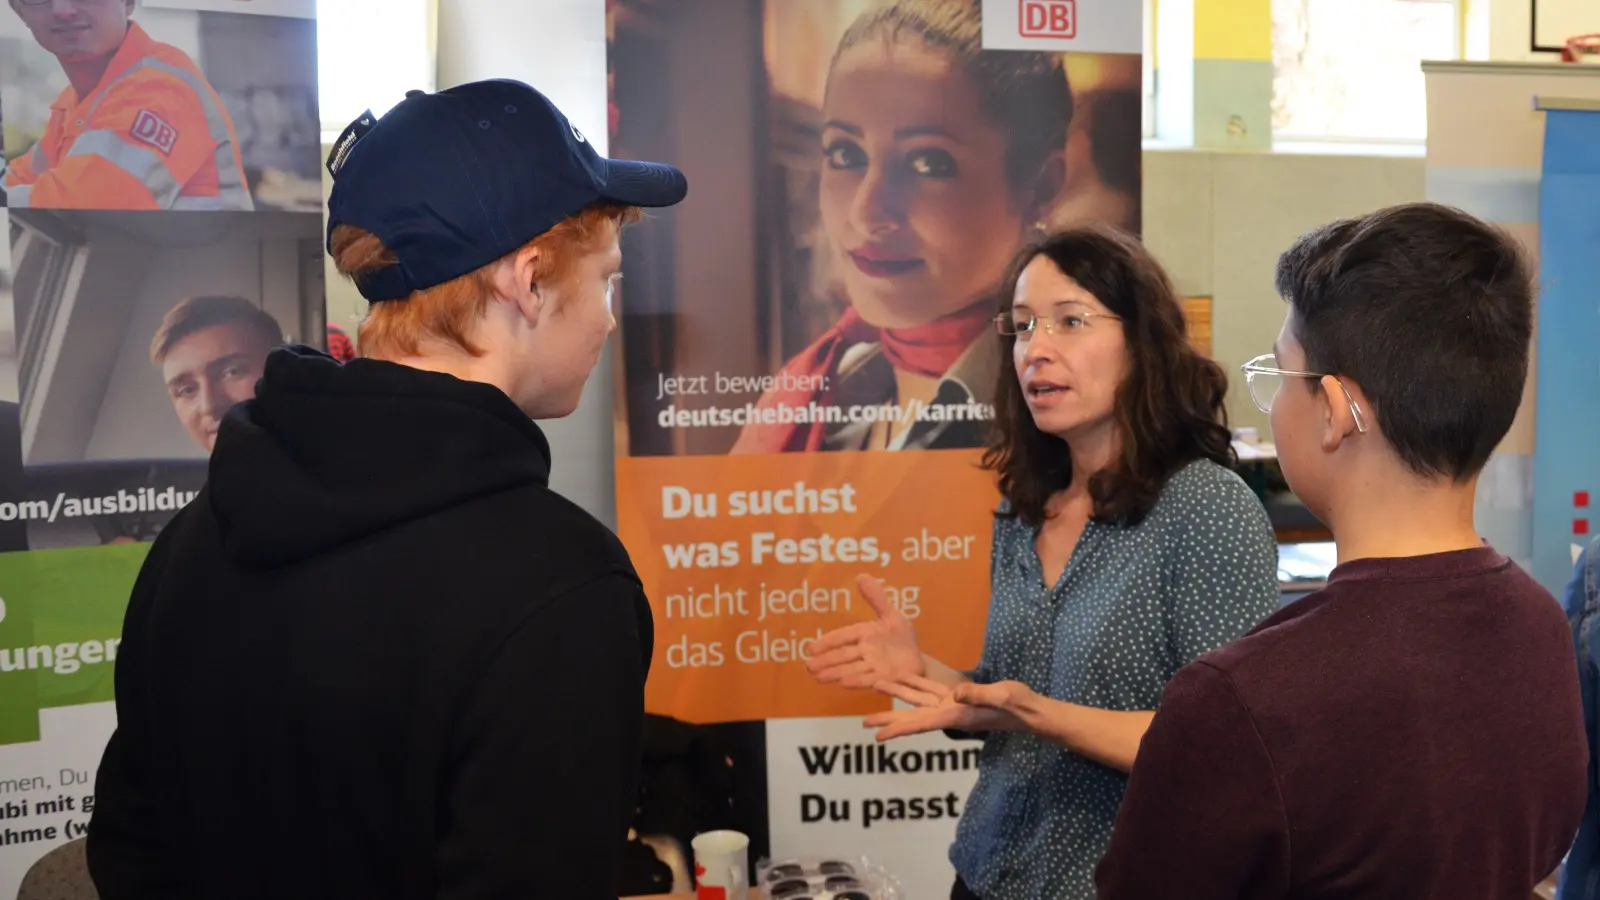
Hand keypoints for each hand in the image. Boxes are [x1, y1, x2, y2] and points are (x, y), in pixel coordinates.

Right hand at [804, 574, 923, 689]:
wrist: (919, 661)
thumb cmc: (902, 639)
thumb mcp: (892, 615)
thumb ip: (876, 598)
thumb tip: (860, 575)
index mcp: (865, 634)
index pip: (842, 637)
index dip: (826, 642)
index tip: (810, 648)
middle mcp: (866, 651)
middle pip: (843, 656)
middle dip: (826, 661)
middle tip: (808, 667)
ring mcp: (874, 667)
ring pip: (851, 669)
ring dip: (835, 673)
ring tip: (819, 677)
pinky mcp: (885, 679)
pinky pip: (869, 679)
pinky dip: (857, 681)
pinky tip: (843, 684)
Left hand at [863, 675, 1022, 740]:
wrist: (1031, 710)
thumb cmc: (1019, 705)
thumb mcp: (1001, 696)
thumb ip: (978, 695)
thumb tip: (955, 694)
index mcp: (957, 715)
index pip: (922, 724)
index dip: (899, 730)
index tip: (878, 737)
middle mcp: (951, 713)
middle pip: (913, 718)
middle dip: (890, 719)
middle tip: (865, 723)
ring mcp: (954, 706)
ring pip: (919, 702)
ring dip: (898, 696)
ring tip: (876, 689)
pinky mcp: (959, 698)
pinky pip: (932, 691)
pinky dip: (916, 685)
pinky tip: (902, 680)